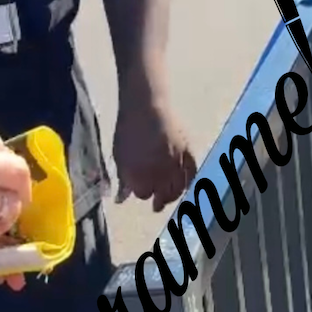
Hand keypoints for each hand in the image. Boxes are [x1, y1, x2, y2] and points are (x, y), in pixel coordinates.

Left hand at [113, 90, 196, 212]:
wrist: (146, 106)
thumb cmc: (127, 131)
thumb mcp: (119, 156)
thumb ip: (122, 180)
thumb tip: (121, 201)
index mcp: (138, 173)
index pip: (143, 193)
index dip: (142, 192)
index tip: (141, 190)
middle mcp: (158, 171)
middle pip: (163, 195)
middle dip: (159, 200)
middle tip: (157, 205)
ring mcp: (175, 162)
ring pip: (178, 188)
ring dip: (173, 195)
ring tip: (168, 197)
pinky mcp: (188, 152)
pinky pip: (191, 174)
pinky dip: (188, 182)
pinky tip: (184, 186)